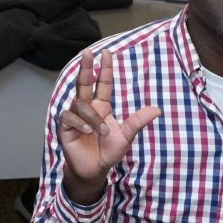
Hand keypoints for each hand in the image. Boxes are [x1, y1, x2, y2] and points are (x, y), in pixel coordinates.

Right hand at [55, 48, 161, 202]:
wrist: (95, 169)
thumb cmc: (109, 151)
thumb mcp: (126, 136)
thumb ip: (138, 121)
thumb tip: (157, 109)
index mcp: (101, 107)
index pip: (102, 84)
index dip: (104, 69)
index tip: (106, 53)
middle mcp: (87, 108)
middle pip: (83, 83)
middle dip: (85, 68)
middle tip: (87, 53)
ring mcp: (75, 117)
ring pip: (80, 104)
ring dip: (93, 117)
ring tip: (102, 132)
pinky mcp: (65, 127)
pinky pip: (70, 117)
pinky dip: (80, 123)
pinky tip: (86, 131)